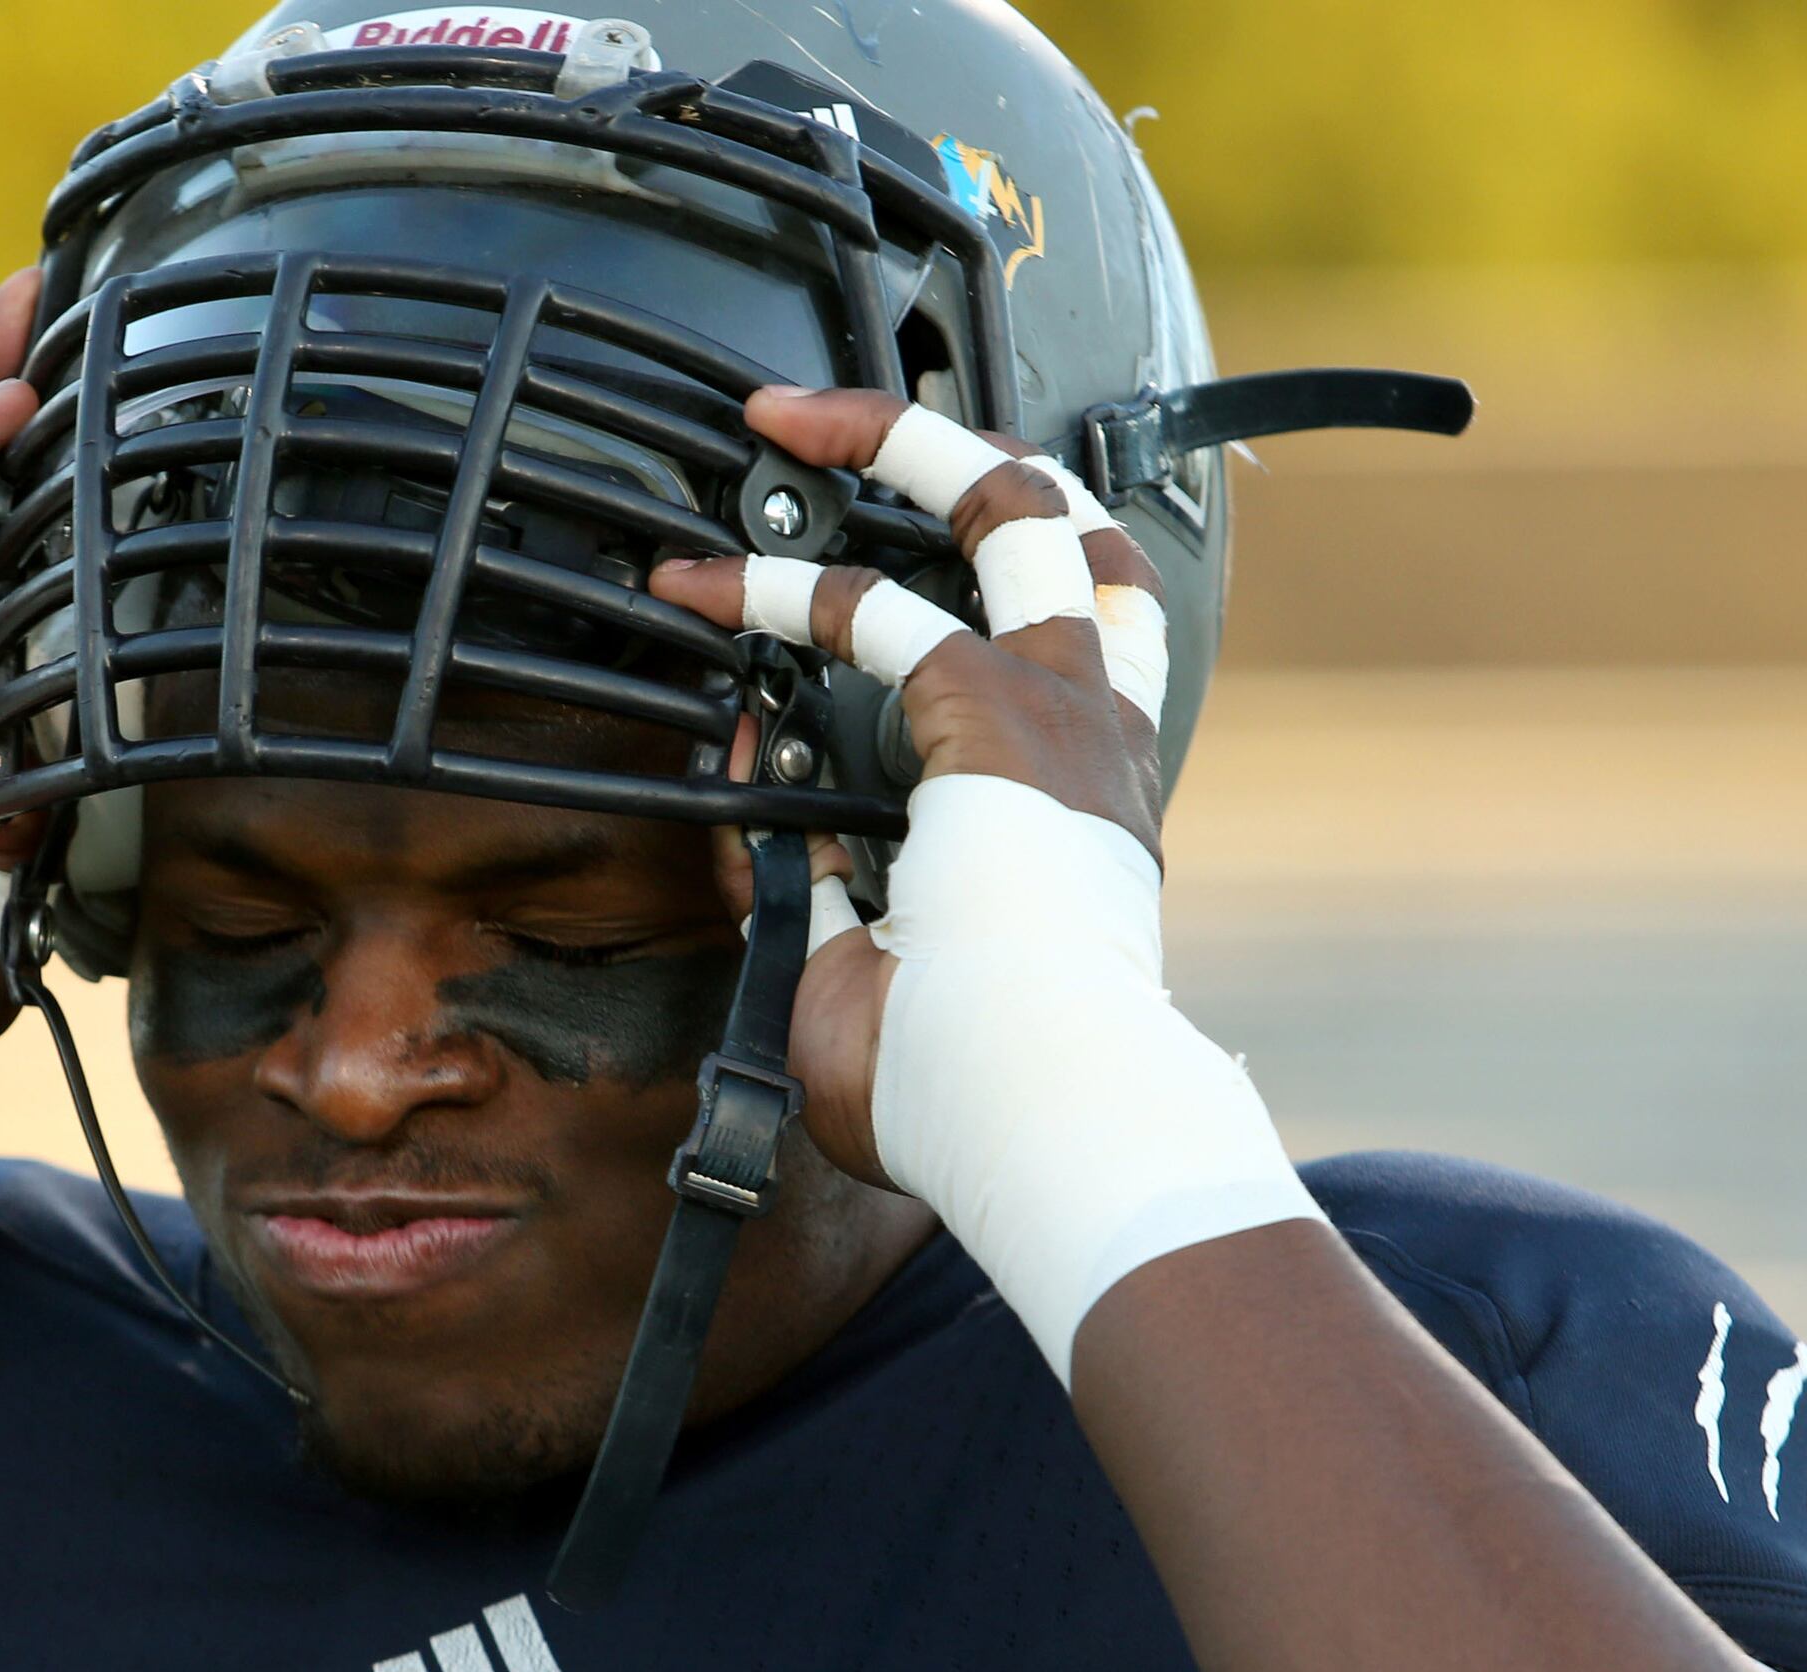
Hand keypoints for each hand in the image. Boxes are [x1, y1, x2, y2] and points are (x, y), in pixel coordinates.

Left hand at [655, 385, 1171, 1186]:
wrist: (1035, 1115)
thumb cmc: (969, 1084)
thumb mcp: (874, 955)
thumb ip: (821, 862)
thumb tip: (756, 769)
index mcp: (1085, 798)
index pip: (1073, 628)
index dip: (986, 566)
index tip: (886, 549)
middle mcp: (1095, 739)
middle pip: (1073, 526)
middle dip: (953, 447)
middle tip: (836, 422)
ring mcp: (1064, 722)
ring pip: (1015, 508)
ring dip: (888, 443)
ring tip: (782, 421)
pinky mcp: (1002, 730)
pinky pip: (888, 617)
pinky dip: (790, 593)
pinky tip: (710, 589)